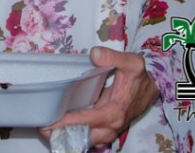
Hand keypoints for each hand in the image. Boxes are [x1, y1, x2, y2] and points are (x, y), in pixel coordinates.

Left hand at [43, 46, 158, 148]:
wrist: (152, 89)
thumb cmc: (140, 77)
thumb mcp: (132, 63)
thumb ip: (114, 57)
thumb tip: (95, 54)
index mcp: (115, 112)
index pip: (87, 120)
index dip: (67, 122)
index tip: (49, 121)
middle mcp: (112, 126)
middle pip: (83, 135)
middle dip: (62, 133)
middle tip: (42, 126)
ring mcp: (110, 131)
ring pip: (86, 140)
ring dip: (68, 136)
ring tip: (47, 129)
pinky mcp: (108, 130)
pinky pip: (90, 137)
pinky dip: (76, 134)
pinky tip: (61, 127)